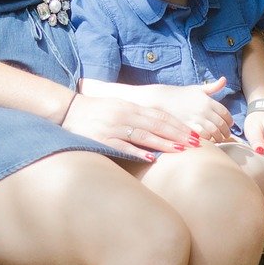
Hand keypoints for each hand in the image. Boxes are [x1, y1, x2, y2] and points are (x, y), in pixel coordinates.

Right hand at [61, 93, 198, 160]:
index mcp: (130, 106)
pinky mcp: (101, 139)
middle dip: (177, 134)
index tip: (193, 133)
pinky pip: (122, 147)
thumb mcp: (119, 107)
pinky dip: (137, 152)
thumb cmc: (96, 110)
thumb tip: (161, 127)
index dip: (178, 125)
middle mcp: (124, 115)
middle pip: (156, 125)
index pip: (160, 115)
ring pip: (143, 135)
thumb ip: (138, 116)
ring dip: (163, 143)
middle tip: (195, 144)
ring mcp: (113, 127)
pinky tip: (151, 157)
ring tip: (180, 150)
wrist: (68, 110)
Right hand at [140, 77, 234, 142]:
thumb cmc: (182, 94)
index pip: (225, 113)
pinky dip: (208, 139)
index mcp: (208, 100)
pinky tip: (208, 140)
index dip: (230, 121)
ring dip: (218, 137)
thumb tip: (224, 80)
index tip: (229, 125)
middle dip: (226, 132)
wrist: (163, 99)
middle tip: (226, 135)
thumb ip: (213, 86)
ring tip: (219, 139)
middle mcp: (204, 109)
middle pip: (221, 124)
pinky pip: (202, 136)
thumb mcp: (198, 89)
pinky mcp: (188, 126)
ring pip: (214, 131)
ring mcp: (196, 118)